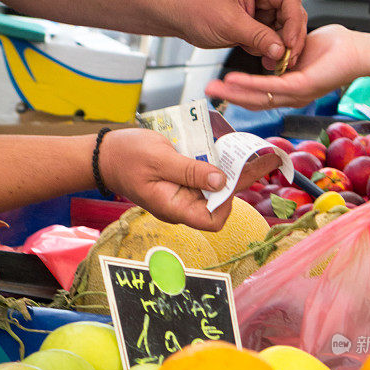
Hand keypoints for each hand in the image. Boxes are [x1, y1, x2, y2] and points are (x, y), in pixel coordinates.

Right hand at [99, 128, 280, 230]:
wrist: (104, 154)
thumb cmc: (126, 157)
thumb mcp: (160, 159)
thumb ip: (191, 171)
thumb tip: (222, 180)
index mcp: (175, 207)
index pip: (213, 220)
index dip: (228, 203)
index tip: (230, 178)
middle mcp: (182, 205)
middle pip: (219, 202)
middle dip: (239, 180)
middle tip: (264, 157)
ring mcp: (182, 193)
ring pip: (215, 187)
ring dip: (232, 170)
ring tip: (253, 151)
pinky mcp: (182, 180)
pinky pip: (204, 176)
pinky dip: (217, 163)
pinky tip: (229, 149)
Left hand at [175, 0, 307, 68]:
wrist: (182, 17)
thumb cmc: (198, 9)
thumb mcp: (230, 24)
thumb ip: (258, 37)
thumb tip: (279, 49)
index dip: (293, 23)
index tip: (290, 43)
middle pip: (291, 14)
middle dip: (290, 38)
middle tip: (287, 57)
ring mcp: (261, 8)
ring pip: (283, 29)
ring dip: (280, 47)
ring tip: (274, 62)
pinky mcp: (257, 24)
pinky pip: (272, 38)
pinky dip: (270, 50)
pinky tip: (266, 59)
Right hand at [205, 25, 361, 108]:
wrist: (357, 50)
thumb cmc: (334, 49)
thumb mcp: (300, 48)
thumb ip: (283, 52)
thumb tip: (272, 50)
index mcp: (289, 87)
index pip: (259, 94)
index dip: (238, 92)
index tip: (220, 85)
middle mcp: (291, 96)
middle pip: (254, 101)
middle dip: (229, 97)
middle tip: (208, 92)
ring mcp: (296, 94)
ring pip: (259, 97)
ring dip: (234, 93)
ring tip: (215, 89)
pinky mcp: (302, 87)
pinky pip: (271, 86)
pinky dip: (250, 84)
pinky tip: (234, 81)